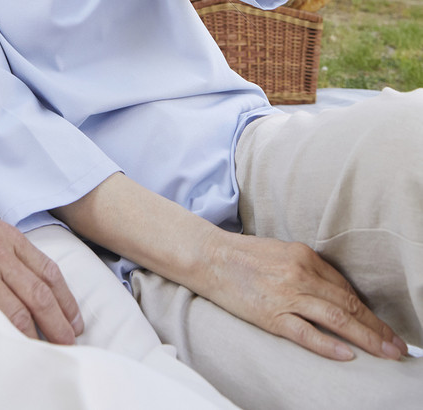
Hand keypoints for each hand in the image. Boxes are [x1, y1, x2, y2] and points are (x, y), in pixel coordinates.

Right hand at [0, 135, 82, 344]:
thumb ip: (8, 251)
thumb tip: (32, 282)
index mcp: (8, 237)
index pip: (49, 271)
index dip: (67, 300)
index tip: (75, 320)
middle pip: (40, 295)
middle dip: (60, 324)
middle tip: (70, 344)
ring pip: (19, 311)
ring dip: (37, 336)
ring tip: (48, 353)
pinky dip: (5, 337)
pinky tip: (13, 348)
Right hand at [199, 228, 407, 360]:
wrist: (209, 256)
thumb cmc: (244, 256)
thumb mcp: (281, 253)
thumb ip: (307, 270)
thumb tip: (333, 293)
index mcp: (304, 255)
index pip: (345, 288)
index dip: (368, 311)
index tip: (383, 328)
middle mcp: (300, 273)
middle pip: (348, 304)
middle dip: (376, 328)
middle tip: (397, 347)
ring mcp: (287, 294)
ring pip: (336, 319)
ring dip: (365, 338)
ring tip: (385, 353)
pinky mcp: (271, 314)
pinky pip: (306, 333)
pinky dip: (329, 345)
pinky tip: (348, 355)